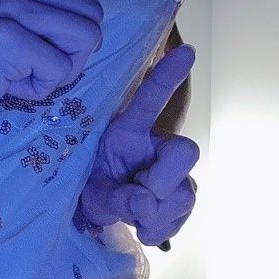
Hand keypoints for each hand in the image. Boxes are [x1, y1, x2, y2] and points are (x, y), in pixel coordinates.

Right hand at [0, 0, 104, 142]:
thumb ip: (37, 11)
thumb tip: (91, 26)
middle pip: (91, 13)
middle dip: (72, 51)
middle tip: (29, 64)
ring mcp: (5, 4)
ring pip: (86, 39)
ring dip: (59, 71)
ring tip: (18, 73)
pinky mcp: (5, 37)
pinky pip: (60, 69)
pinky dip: (40, 88)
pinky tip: (5, 84)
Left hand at [78, 44, 198, 244]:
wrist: (99, 206)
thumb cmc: (91, 186)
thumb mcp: (94, 194)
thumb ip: (118, 197)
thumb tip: (148, 203)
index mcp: (129, 131)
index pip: (150, 100)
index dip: (168, 77)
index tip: (187, 50)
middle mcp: (157, 145)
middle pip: (185, 151)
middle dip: (164, 181)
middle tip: (138, 198)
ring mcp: (173, 170)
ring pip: (186, 192)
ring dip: (160, 215)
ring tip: (133, 218)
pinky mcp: (181, 193)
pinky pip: (184, 214)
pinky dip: (164, 228)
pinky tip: (146, 227)